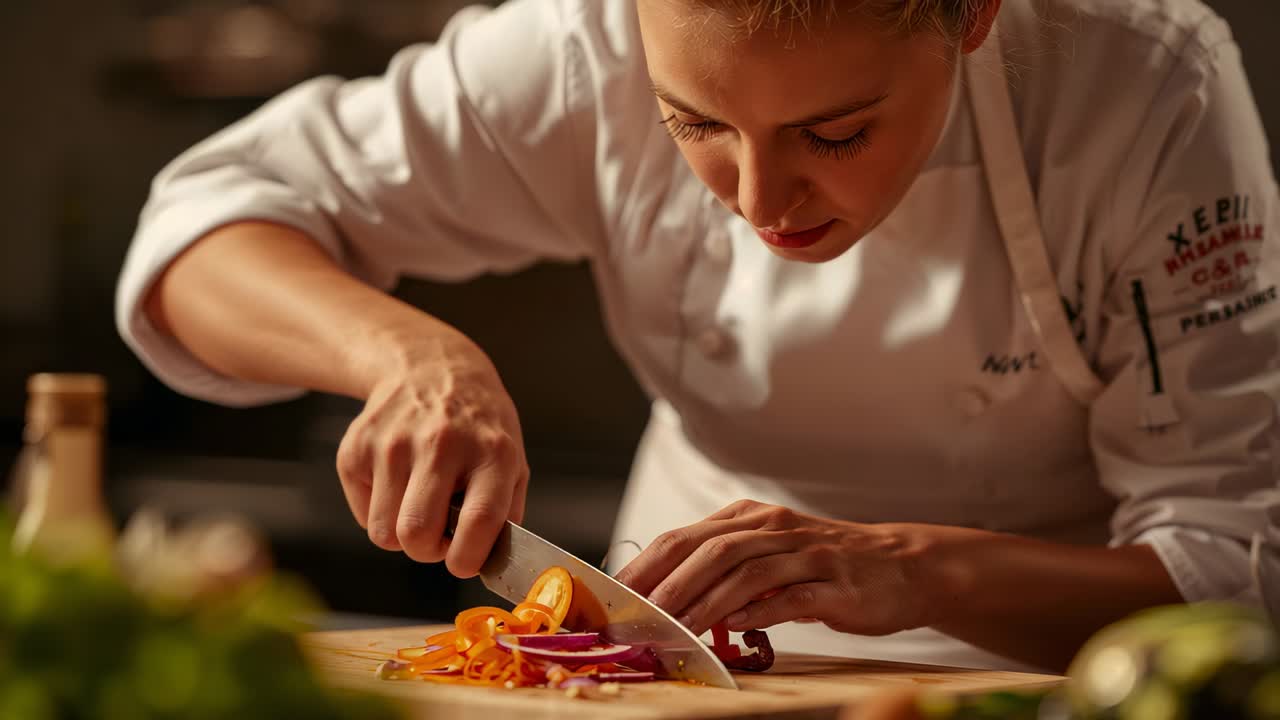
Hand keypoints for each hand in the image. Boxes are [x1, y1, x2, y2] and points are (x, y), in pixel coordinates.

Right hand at [335, 330, 528, 577]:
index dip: (467, 557)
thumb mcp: (512, 459)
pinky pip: (364, 513)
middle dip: (426, 552)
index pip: (479, 520)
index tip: (463, 563)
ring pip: (383, 532)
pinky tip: (399, 480)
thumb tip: (488, 563)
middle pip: (417, 533)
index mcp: (491, 451)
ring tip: (419, 504)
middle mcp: (441, 443)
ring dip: (401, 532)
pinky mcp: (357, 445)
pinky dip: (380, 509)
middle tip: (436, 539)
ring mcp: (394, 442)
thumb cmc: (477, 427)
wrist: (431, 369)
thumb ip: (506, 514)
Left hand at [614, 500, 946, 636]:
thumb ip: (724, 568)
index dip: (646, 566)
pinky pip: (789, 596)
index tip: (616, 595)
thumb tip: (664, 597)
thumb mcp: (771, 554)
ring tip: (676, 629)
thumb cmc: (826, 565)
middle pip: (708, 550)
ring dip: (705, 602)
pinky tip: (735, 628)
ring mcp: (806, 553)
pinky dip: (758, 612)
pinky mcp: (835, 583)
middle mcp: (774, 528)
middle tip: (638, 615)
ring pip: (744, 573)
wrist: (903, 566)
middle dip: (667, 584)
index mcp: (750, 518)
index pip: (684, 537)